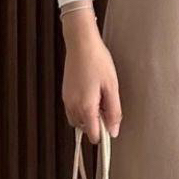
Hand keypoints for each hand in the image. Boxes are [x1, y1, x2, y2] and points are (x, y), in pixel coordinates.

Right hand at [61, 11, 121, 143]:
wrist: (81, 43)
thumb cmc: (97, 61)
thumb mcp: (112, 86)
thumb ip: (113, 111)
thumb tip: (113, 131)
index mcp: (85, 107)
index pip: (93, 135)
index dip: (104, 133)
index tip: (112, 125)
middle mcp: (73, 106)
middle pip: (85, 128)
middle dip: (96, 123)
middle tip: (107, 105)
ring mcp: (67, 100)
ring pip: (77, 120)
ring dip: (88, 116)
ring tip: (100, 98)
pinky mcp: (65, 93)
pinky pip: (72, 109)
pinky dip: (82, 108)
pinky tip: (91, 93)